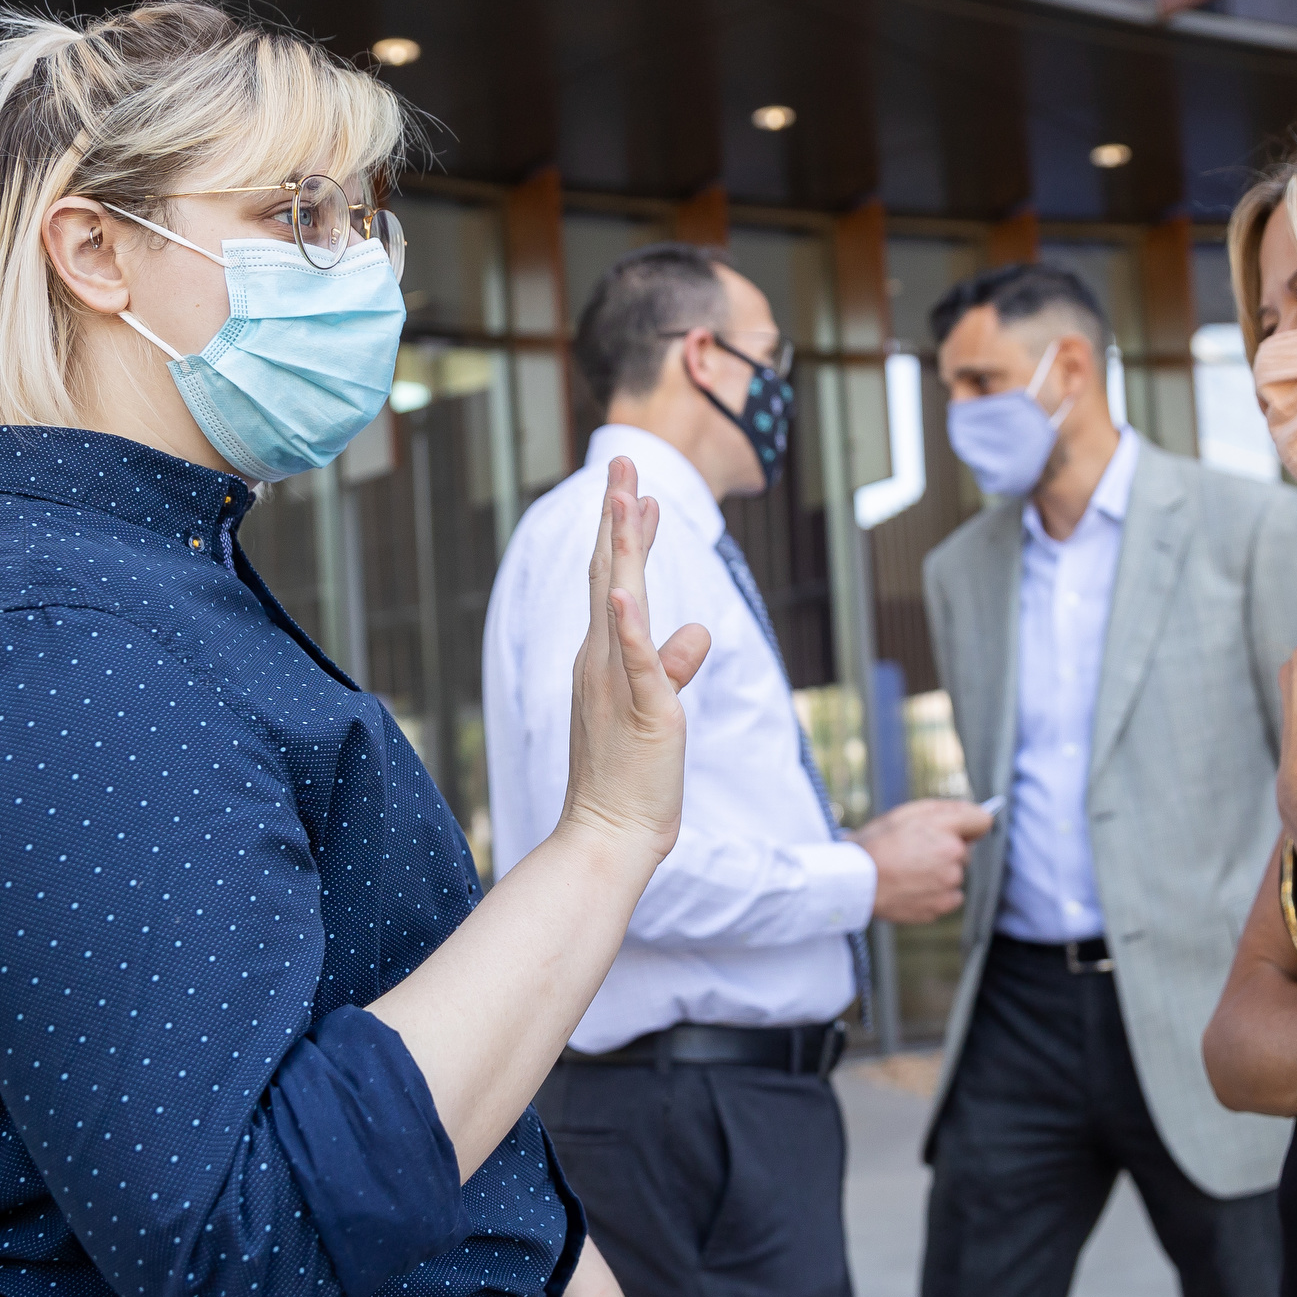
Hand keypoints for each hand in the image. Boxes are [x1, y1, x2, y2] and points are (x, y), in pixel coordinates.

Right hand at [559, 458, 712, 858]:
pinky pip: (635, 660)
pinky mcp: (643, 709)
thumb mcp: (659, 707)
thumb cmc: (631, 776)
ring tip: (627, 496)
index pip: (613, 583)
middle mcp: (600, 660)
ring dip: (623, 547)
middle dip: (616, 516)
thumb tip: (697, 630)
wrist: (607, 834)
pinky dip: (629, 624)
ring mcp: (616, 682)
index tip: (637, 492)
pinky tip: (625, 590)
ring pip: (618, 600)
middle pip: (607, 574)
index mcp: (603, 658)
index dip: (625, 535)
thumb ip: (675, 663)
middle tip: (621, 462)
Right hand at [853, 798, 992, 924]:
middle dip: (947, 849)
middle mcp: (953, 857)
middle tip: (915, 851)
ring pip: (955, 874)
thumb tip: (971, 812)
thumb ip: (943, 810)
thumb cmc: (876, 844)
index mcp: (946, 829)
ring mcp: (949, 884)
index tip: (961, 828)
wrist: (854, 881)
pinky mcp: (942, 906)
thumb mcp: (905, 814)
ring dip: (940, 873)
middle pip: (965, 850)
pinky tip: (913, 888)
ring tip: (909, 872)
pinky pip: (950, 896)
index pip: (982, 821)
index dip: (970, 823)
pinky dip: (936, 894)